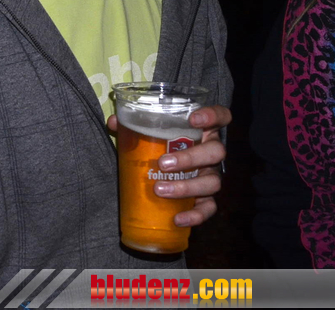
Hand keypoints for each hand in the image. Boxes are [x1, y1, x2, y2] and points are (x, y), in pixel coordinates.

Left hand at [108, 104, 231, 227]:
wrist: (163, 169)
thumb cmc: (160, 145)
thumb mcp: (148, 132)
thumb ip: (132, 124)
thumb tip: (114, 121)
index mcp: (202, 131)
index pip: (221, 117)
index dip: (213, 115)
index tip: (193, 118)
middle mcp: (211, 153)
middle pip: (216, 151)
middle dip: (190, 158)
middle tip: (163, 163)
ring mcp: (211, 176)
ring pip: (212, 182)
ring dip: (187, 187)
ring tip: (160, 189)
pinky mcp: (207, 198)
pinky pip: (208, 208)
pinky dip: (195, 215)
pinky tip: (177, 219)